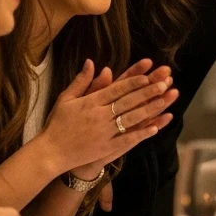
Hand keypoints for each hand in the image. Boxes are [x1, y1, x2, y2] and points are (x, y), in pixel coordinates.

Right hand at [41, 60, 178, 176]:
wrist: (50, 153)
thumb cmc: (57, 124)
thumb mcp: (65, 99)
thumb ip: (81, 81)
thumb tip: (91, 62)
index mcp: (90, 103)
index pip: (116, 89)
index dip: (133, 82)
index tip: (148, 75)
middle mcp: (99, 116)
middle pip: (128, 101)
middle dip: (148, 92)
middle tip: (164, 83)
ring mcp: (104, 132)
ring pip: (131, 119)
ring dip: (149, 109)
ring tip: (164, 101)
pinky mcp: (106, 147)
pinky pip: (127, 140)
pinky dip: (141, 134)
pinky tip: (155, 127)